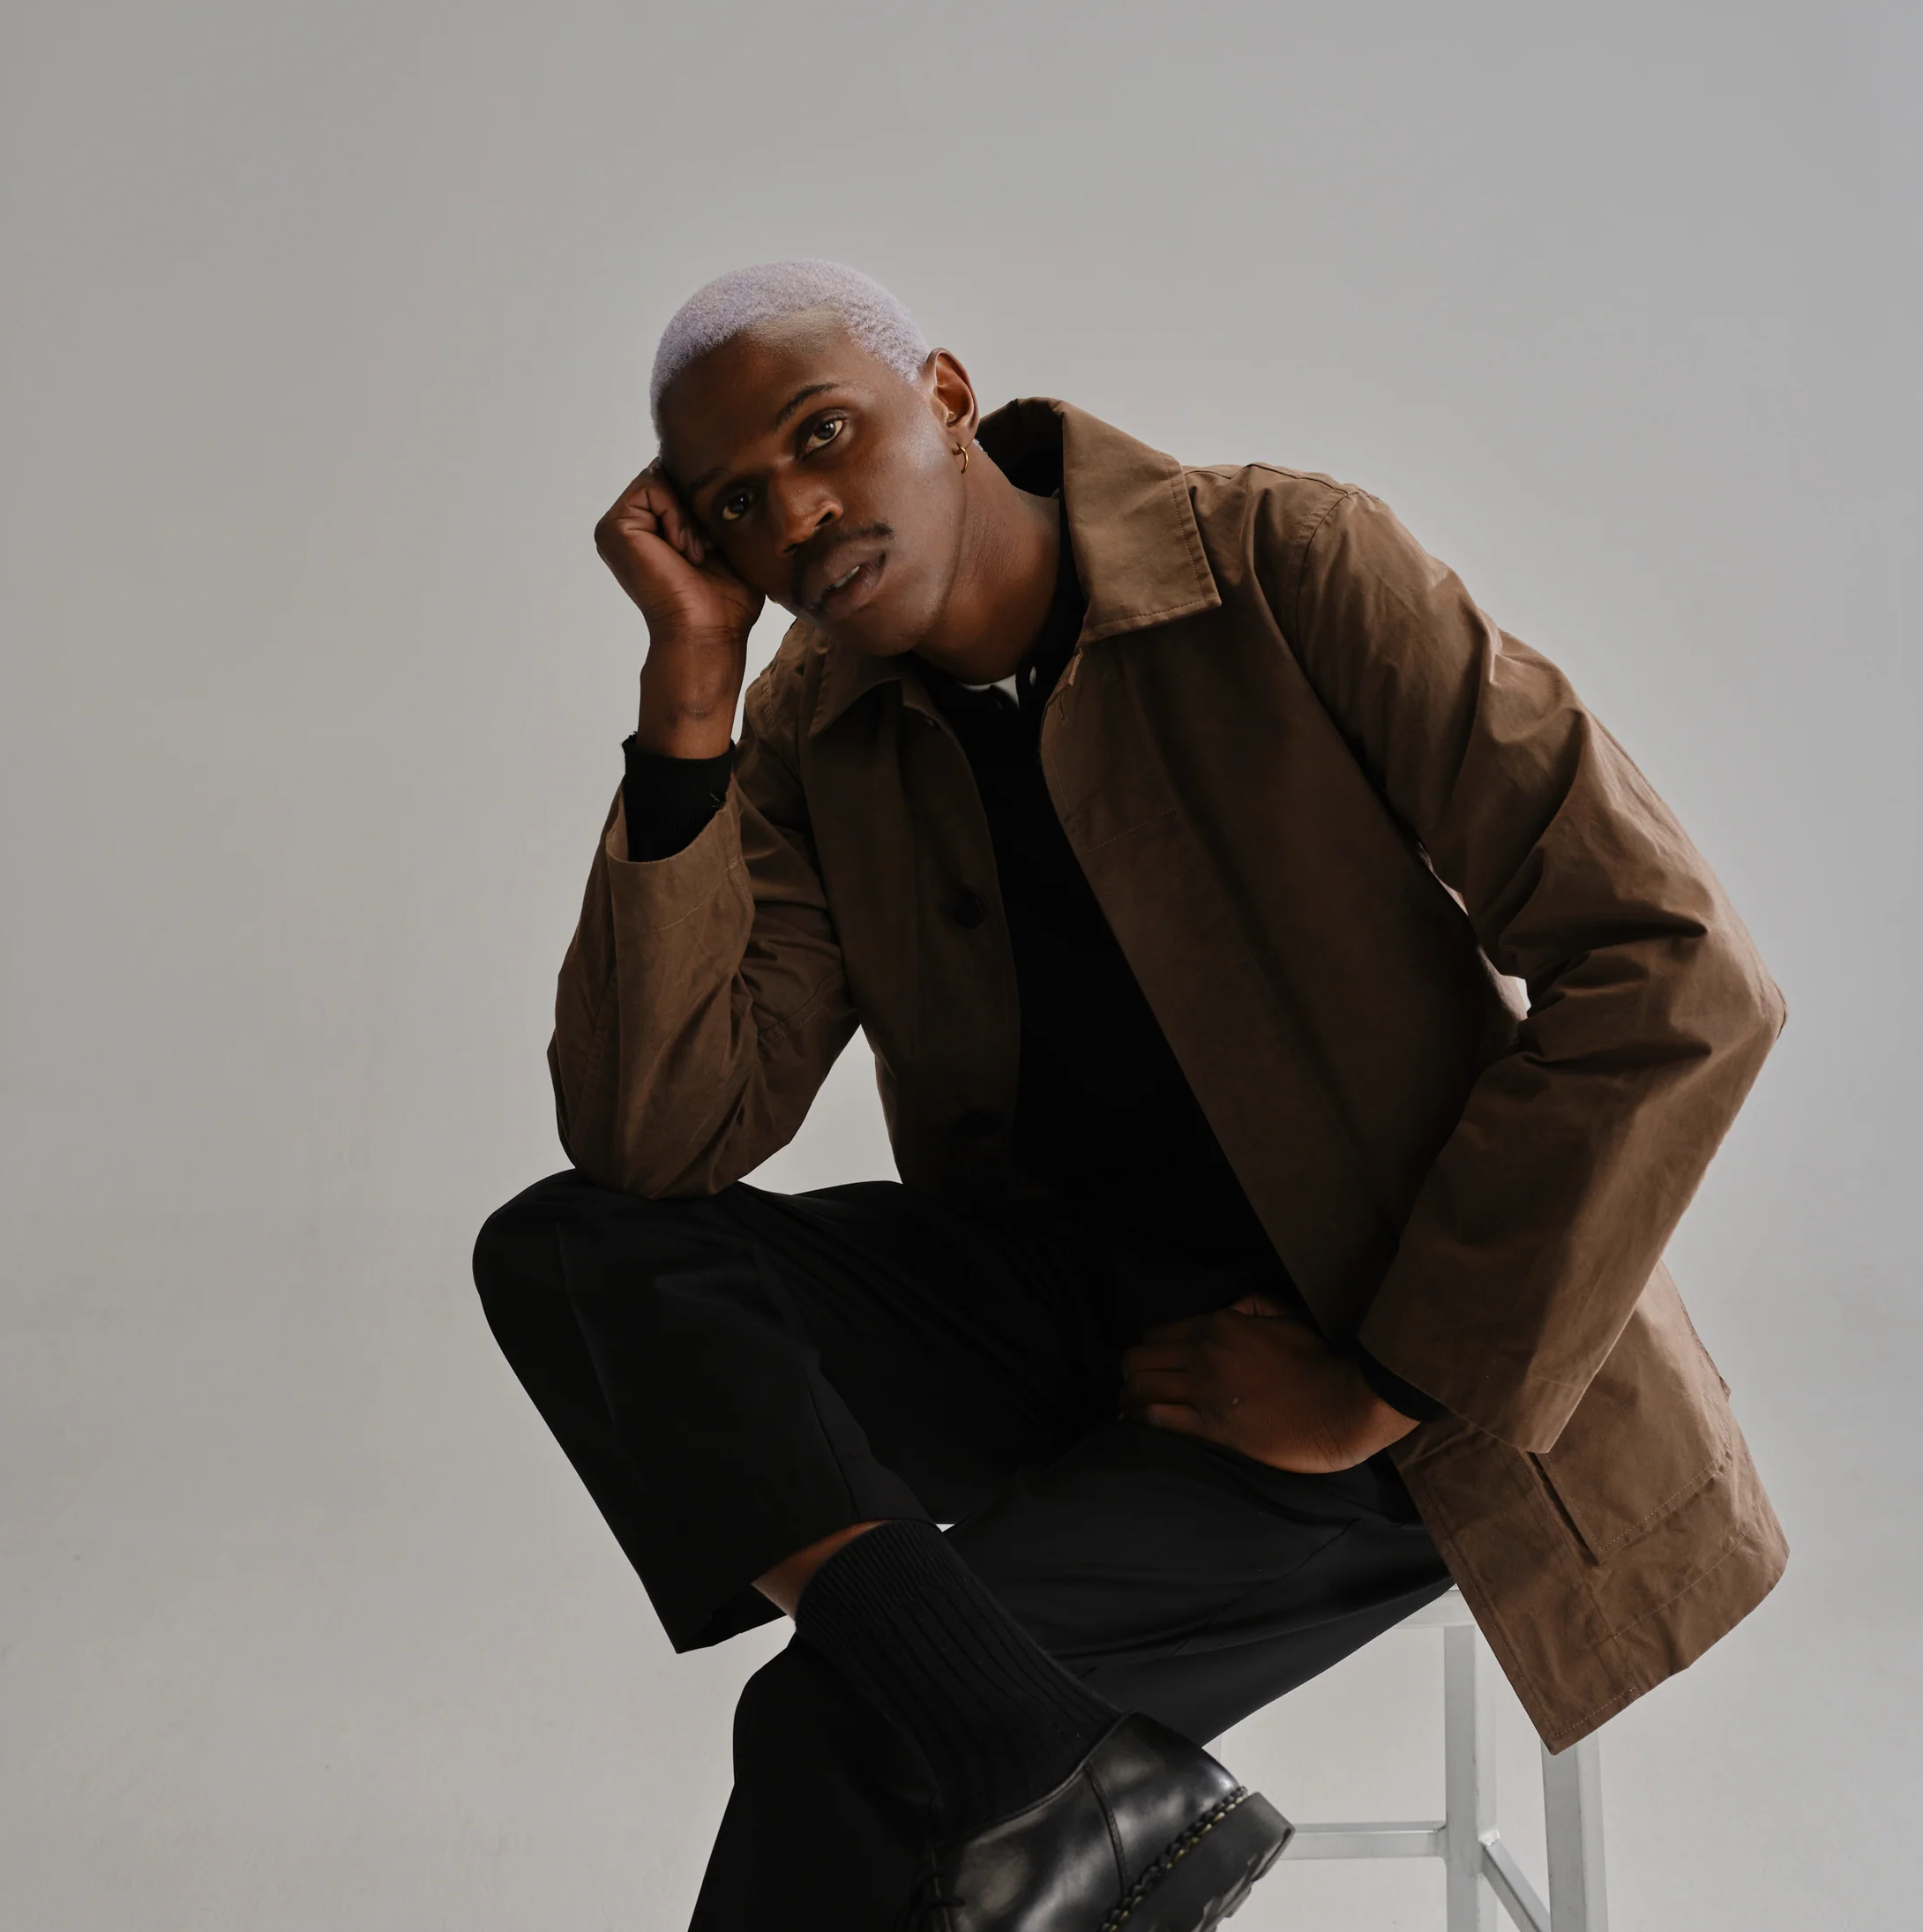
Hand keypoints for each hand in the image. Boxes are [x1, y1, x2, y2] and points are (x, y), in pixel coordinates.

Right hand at [594, 462, 763, 757]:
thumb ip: (717, 506)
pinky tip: (685, 550)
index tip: (718, 542)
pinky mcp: (614, 527)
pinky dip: (677, 516)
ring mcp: (619, 526)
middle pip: (671, 474)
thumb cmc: (726, 601)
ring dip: (689, 514)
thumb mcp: (728, 542)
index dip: (705, 498)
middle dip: (697, 503)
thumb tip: (727, 467)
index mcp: (654, 529)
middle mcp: (633, 525)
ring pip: (662, 477)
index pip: (681, 481)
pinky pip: (652, 487)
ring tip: (697, 552)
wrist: (709, 631)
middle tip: (709, 548)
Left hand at [1118, 1294, 1418, 1473]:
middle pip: (1138, 1358)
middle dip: (1131, 1370)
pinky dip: (1139, 1417)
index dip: (1149, 1347)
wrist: (1341, 1404)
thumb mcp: (1286, 1317)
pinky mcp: (1211, 1425)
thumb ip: (1253, 1306)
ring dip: (1128, 1394)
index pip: (1157, 1333)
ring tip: (1127, 1403)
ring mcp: (1203, 1390)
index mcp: (1218, 1325)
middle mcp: (1202, 1353)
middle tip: (1134, 1381)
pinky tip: (1134, 1421)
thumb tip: (1232, 1308)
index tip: (1151, 1359)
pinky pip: (1158, 1418)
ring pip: (1140, 1387)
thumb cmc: (1320, 1360)